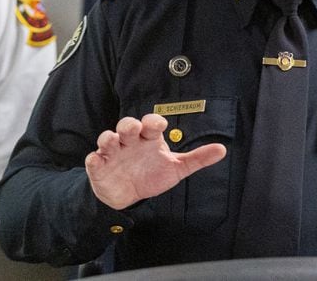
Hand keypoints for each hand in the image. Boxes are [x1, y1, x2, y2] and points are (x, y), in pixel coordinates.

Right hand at [85, 113, 226, 209]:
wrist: (130, 194)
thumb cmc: (152, 174)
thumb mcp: (177, 167)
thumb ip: (198, 158)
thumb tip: (222, 149)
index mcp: (149, 138)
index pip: (151, 123)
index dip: (154, 122)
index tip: (160, 125)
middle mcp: (131, 142)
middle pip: (127, 125)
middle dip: (128, 124)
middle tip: (133, 129)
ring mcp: (113, 153)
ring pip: (107, 138)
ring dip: (108, 138)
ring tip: (112, 141)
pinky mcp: (100, 166)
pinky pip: (94, 160)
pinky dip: (94, 159)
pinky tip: (97, 160)